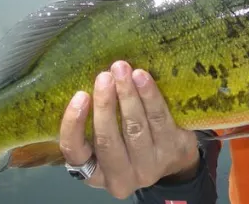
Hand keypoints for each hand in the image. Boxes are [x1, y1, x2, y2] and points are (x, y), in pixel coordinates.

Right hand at [59, 60, 200, 199]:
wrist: (175, 160)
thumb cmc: (129, 145)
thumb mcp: (107, 144)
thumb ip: (94, 124)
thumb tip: (91, 83)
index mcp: (95, 174)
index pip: (75, 152)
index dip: (74, 124)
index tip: (80, 95)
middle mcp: (120, 177)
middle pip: (107, 140)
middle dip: (105, 104)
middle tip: (104, 76)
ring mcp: (148, 167)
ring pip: (135, 128)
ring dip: (128, 96)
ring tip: (123, 71)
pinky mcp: (172, 151)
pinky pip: (159, 119)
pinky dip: (150, 96)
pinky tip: (142, 78)